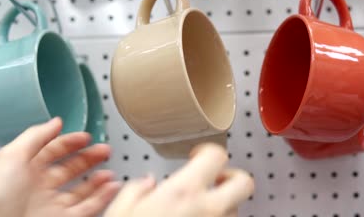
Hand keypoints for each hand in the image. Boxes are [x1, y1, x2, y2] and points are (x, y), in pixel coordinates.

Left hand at [0, 117, 119, 216]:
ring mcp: (52, 205)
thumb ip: (36, 136)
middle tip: (103, 149)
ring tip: (109, 170)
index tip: (85, 136)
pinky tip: (111, 187)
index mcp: (25, 170)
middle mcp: (39, 187)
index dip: (70, 142)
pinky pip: (88, 207)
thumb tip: (55, 122)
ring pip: (81, 190)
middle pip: (70, 168)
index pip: (53, 151)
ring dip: (98, 178)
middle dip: (89, 157)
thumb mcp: (12, 156)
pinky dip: (103, 197)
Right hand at [105, 143, 253, 216]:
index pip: (216, 156)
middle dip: (232, 177)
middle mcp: (209, 211)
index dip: (208, 152)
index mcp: (183, 193)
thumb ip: (134, 191)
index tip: (198, 156)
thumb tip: (146, 184)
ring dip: (222, 208)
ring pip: (235, 211)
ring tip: (198, 214)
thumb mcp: (119, 214)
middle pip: (244, 182)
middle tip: (214, 180)